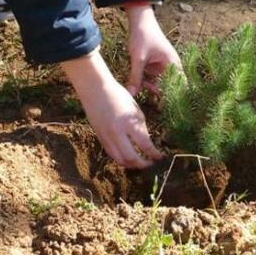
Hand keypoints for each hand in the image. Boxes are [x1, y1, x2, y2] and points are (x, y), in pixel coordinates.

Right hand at [60, 48, 162, 168]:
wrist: (95, 89)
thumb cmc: (118, 95)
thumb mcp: (134, 110)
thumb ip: (140, 127)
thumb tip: (146, 144)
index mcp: (129, 123)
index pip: (145, 145)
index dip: (154, 154)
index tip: (159, 157)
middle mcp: (117, 133)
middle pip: (132, 158)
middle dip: (143, 164)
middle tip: (150, 163)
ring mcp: (107, 137)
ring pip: (120, 160)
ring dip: (131, 165)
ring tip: (139, 163)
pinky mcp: (100, 138)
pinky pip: (112, 154)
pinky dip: (121, 159)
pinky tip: (127, 158)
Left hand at [124, 3, 181, 96]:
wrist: (139, 20)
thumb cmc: (143, 36)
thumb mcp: (138, 58)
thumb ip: (135, 77)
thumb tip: (130, 94)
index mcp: (173, 64)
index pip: (180, 85)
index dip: (174, 96)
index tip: (165, 106)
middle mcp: (170, 66)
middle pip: (169, 86)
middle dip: (160, 94)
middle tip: (151, 102)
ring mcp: (162, 66)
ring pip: (159, 83)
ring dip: (151, 88)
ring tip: (141, 88)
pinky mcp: (154, 65)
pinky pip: (152, 78)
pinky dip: (146, 82)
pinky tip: (138, 84)